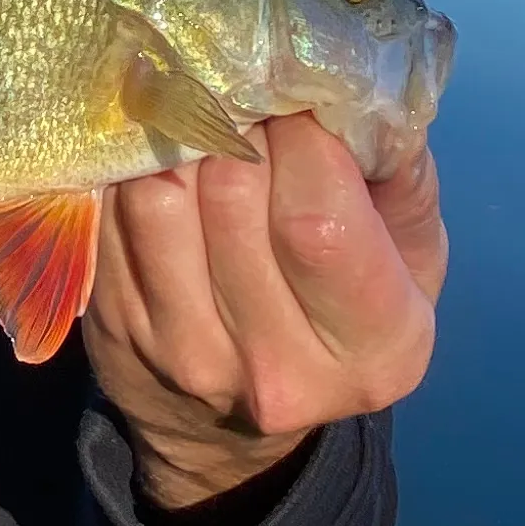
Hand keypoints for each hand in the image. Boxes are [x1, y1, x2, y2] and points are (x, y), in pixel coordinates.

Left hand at [84, 116, 445, 515]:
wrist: (238, 435)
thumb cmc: (344, 312)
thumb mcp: (411, 257)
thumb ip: (402, 178)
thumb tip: (364, 91)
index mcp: (374, 348)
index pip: (316, 219)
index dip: (302, 138)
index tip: (300, 99)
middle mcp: (278, 369)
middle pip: (232, 195)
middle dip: (238, 122)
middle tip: (247, 95)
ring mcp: (187, 356)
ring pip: (160, 196)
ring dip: (178, 135)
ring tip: (203, 118)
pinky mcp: (119, 333)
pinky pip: (113, 216)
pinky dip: (133, 167)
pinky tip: (161, 155)